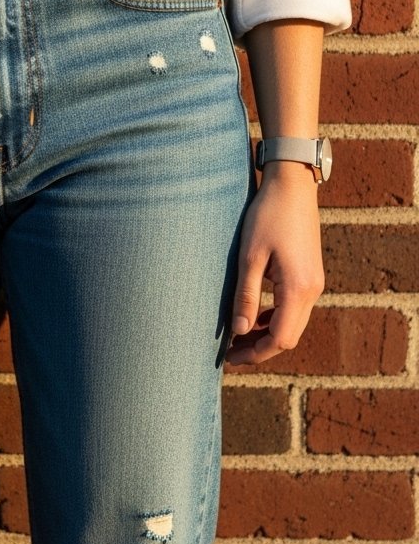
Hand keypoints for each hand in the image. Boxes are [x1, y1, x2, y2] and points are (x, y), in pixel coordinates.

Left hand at [225, 163, 323, 366]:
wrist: (292, 186)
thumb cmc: (267, 216)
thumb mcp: (250, 257)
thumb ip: (246, 296)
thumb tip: (239, 332)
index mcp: (297, 289)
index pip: (280, 339)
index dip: (255, 354)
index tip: (230, 357)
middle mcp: (312, 291)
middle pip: (289, 337)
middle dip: (260, 348)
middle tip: (230, 351)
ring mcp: (314, 283)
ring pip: (293, 324)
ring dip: (268, 333)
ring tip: (238, 336)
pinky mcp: (310, 275)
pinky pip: (295, 308)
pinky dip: (275, 317)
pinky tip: (255, 314)